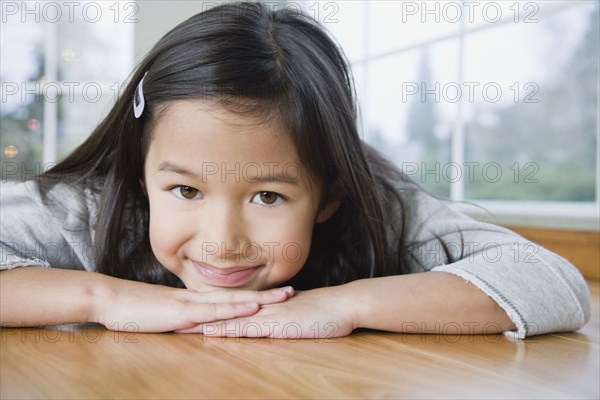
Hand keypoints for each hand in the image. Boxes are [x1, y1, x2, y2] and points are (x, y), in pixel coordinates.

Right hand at [91, 275, 293, 332]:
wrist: (112, 300)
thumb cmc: (136, 310)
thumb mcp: (166, 317)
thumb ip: (184, 321)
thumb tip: (200, 328)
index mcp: (197, 301)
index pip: (232, 298)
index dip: (255, 297)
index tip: (276, 296)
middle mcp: (199, 299)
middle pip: (240, 296)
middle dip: (267, 295)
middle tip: (293, 291)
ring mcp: (193, 304)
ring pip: (233, 301)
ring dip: (259, 299)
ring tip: (283, 297)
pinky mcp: (183, 312)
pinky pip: (213, 311)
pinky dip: (234, 309)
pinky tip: (251, 308)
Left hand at [176, 284, 357, 338]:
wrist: (345, 304)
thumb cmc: (327, 310)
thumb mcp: (299, 310)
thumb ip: (283, 312)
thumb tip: (271, 316)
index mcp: (267, 304)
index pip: (232, 306)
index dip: (210, 308)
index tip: (189, 311)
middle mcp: (264, 307)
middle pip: (225, 310)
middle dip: (199, 314)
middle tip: (173, 315)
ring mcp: (270, 314)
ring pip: (231, 317)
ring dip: (207, 321)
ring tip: (181, 324)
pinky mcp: (279, 325)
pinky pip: (249, 328)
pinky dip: (229, 330)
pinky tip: (212, 332)